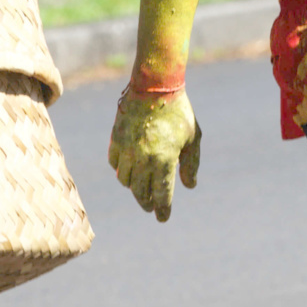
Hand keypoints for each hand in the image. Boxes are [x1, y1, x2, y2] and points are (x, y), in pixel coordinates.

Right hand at [108, 86, 201, 220]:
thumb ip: (190, 164)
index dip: (163, 208)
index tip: (163, 218)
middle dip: (147, 203)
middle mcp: (143, 159)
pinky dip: (121, 172)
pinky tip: (128, 172)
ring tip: (140, 191)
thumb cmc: (179, 113)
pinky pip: (115, 165)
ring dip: (133, 189)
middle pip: (141, 191)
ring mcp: (127, 151)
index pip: (162, 193)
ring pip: (125, 181)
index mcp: (164, 160)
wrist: (154, 88)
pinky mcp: (116, 141)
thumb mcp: (192, 138)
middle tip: (151, 207)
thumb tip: (189, 186)